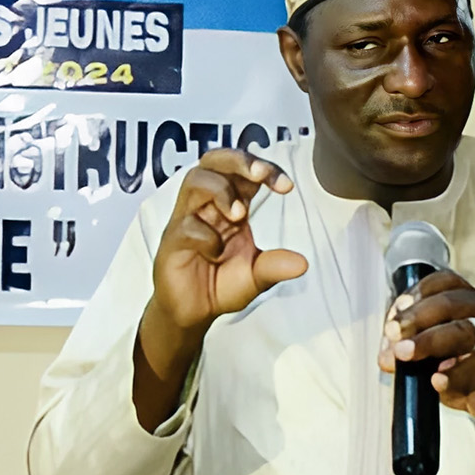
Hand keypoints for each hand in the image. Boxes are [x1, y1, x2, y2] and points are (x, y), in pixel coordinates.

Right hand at [137, 149, 304, 392]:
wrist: (191, 314)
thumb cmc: (220, 285)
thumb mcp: (256, 277)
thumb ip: (275, 266)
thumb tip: (303, 264)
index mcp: (230, 205)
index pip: (244, 170)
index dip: (265, 168)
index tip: (286, 186)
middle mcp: (206, 206)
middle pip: (213, 160)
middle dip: (238, 160)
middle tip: (260, 174)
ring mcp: (186, 221)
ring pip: (195, 181)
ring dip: (221, 191)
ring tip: (239, 215)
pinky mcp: (171, 242)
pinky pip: (185, 225)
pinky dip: (206, 235)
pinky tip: (216, 252)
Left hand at [381, 267, 474, 437]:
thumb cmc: (470, 368)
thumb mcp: (443, 347)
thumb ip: (416, 341)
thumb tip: (387, 352)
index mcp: (472, 302)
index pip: (444, 282)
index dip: (416, 293)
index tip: (396, 310)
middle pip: (449, 305)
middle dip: (415, 318)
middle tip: (393, 334)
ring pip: (462, 332)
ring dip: (428, 342)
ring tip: (404, 354)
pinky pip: (472, 372)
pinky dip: (451, 376)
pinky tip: (437, 380)